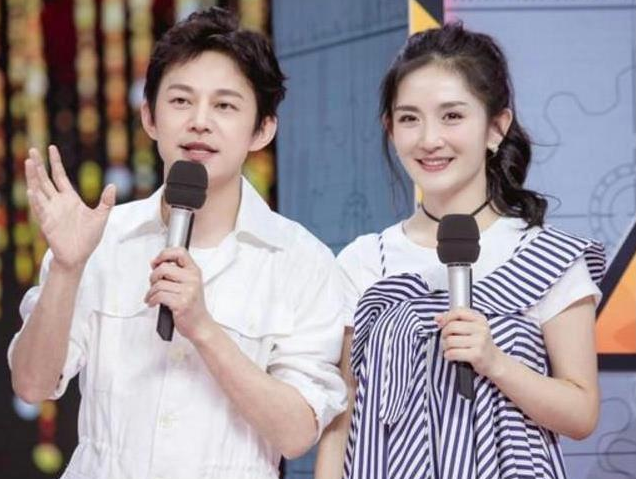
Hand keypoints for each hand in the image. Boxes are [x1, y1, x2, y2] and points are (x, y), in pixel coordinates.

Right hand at [25, 145, 115, 270]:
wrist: (79, 256)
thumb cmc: (89, 238)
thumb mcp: (101, 217)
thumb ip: (106, 201)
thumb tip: (113, 186)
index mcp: (70, 198)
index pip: (60, 176)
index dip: (55, 162)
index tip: (51, 147)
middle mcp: (57, 202)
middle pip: (46, 179)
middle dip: (39, 165)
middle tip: (32, 149)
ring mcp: (50, 211)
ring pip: (39, 190)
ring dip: (33, 178)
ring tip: (29, 163)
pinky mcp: (47, 223)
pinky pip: (40, 209)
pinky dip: (36, 200)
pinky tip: (32, 190)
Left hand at [145, 247, 209, 341]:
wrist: (200, 325)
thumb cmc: (192, 306)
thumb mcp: (189, 284)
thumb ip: (175, 273)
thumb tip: (155, 263)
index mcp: (195, 271)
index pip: (180, 252)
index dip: (164, 254)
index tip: (157, 261)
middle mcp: (193, 279)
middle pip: (164, 268)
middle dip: (153, 277)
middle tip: (153, 284)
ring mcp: (188, 291)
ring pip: (159, 284)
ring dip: (150, 292)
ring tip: (152, 297)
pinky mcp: (181, 303)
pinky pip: (158, 296)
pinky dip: (152, 300)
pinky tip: (153, 303)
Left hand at [436, 307, 503, 377]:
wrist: (494, 361)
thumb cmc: (479, 343)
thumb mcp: (471, 328)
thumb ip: (454, 320)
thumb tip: (437, 318)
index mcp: (480, 319)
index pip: (458, 312)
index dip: (446, 317)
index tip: (441, 324)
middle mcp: (481, 329)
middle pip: (452, 326)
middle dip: (444, 334)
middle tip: (446, 339)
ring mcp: (480, 342)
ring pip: (450, 340)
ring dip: (445, 346)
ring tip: (449, 348)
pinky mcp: (476, 355)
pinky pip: (453, 353)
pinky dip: (448, 355)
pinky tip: (451, 355)